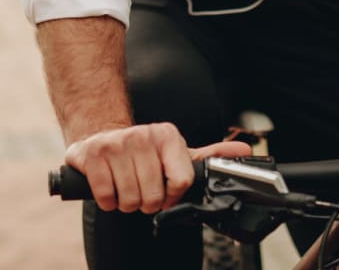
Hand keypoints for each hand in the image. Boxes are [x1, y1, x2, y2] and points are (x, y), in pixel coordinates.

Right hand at [65, 123, 251, 212]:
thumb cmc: (144, 151)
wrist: (102, 136)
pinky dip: (107, 201)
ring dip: (126, 203)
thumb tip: (245, 151)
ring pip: (129, 201)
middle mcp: (143, 136)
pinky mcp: (92, 156)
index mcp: (167, 136)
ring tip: (125, 185)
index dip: (172, 196)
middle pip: (153, 197)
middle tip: (141, 188)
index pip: (182, 182)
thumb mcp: (177, 150)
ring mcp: (117, 144)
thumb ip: (210, 154)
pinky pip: (106, 198)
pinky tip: (108, 185)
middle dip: (146, 202)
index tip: (165, 192)